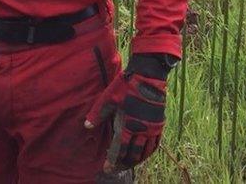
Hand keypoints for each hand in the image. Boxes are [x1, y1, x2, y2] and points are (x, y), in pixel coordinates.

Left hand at [84, 54, 169, 172]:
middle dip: (124, 164)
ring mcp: (152, 128)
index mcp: (128, 125)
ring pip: (145, 152)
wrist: (148, 76)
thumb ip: (98, 114)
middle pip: (133, 155)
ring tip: (128, 164)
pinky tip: (144, 154)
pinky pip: (155, 145)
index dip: (113, 161)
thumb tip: (87, 126)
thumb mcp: (108, 98)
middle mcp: (142, 130)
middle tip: (116, 170)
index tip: (107, 168)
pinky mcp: (159, 124)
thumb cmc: (125, 86)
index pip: (120, 150)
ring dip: (136, 160)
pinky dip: (148, 153)